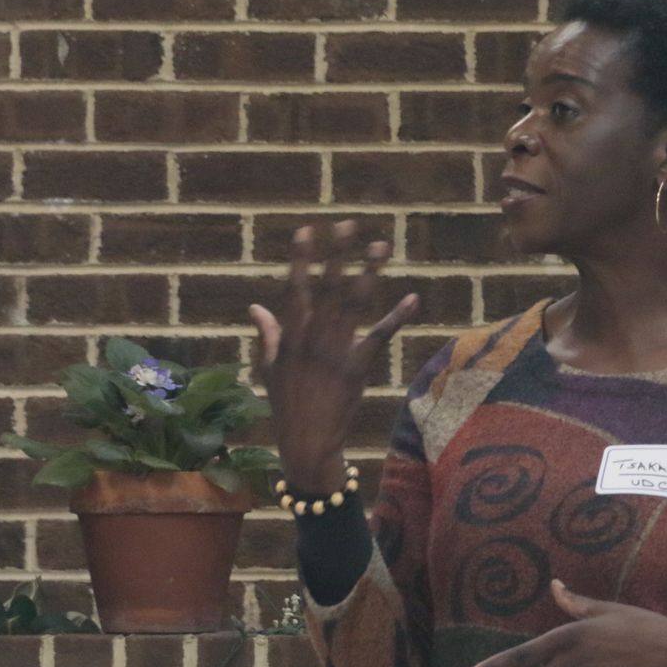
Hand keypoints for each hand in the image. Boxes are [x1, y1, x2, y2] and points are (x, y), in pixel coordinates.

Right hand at [249, 220, 417, 491]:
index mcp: (290, 337)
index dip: (301, 259)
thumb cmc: (285, 405)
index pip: (295, 289)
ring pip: (355, 304)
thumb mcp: (268, 369)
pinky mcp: (357, 367)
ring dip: (369, 273)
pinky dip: (398, 317)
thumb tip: (254, 306)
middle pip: (327, 288)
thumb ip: (267, 334)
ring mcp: (335, 352)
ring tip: (381, 246)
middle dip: (337, 254)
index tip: (307, 230)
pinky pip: (381, 336)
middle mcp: (312, 339)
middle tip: (348, 225)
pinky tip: (413, 298)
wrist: (306, 441)